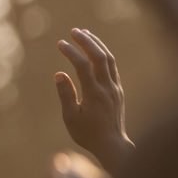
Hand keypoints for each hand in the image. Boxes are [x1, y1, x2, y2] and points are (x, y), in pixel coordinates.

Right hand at [54, 28, 131, 171]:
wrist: (113, 146)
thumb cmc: (88, 134)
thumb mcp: (71, 118)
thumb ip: (66, 95)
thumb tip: (59, 73)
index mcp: (94, 94)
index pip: (83, 66)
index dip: (72, 52)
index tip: (60, 43)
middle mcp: (108, 88)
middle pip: (100, 57)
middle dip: (87, 41)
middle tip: (74, 31)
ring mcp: (115, 88)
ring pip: (109, 60)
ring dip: (97, 45)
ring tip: (85, 34)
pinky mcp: (118, 91)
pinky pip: (113, 68)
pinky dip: (104, 55)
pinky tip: (95, 51)